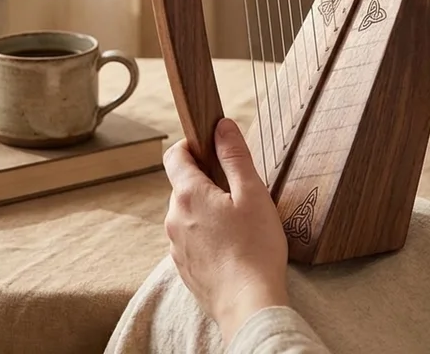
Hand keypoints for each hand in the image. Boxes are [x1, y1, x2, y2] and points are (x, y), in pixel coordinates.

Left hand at [164, 118, 288, 343]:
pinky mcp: (183, 267)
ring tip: (239, 222)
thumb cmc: (255, 248)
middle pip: (184, 184)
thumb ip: (235, 155)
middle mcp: (174, 217)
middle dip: (208, 180)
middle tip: (238, 190)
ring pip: (188, 212)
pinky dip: (207, 234)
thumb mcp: (253, 192)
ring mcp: (175, 245)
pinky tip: (232, 245)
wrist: (249, 305)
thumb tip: (222, 125)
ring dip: (207, 209)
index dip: (192, 144)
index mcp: (188, 194)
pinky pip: (191, 238)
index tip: (213, 146)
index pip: (175, 154)